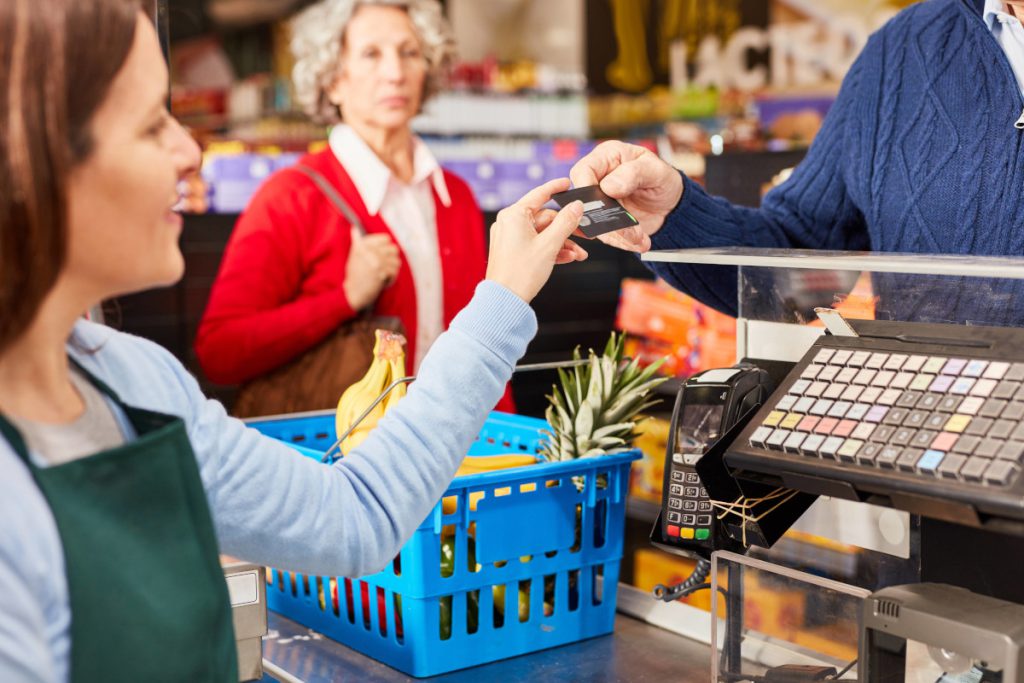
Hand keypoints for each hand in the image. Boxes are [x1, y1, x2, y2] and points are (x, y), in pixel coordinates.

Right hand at [343, 228, 400, 309]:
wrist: (352, 293)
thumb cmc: (353, 276)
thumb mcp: (353, 256)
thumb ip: (357, 243)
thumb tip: (355, 229)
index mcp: (363, 245)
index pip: (385, 238)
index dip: (387, 247)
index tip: (383, 254)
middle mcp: (370, 251)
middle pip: (394, 249)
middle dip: (391, 259)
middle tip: (385, 266)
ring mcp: (376, 261)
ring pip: (397, 261)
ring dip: (392, 269)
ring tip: (384, 274)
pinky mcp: (382, 272)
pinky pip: (395, 271)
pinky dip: (392, 278)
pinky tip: (384, 281)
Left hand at [486, 178, 586, 302]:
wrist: (505, 300)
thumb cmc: (521, 273)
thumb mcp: (549, 245)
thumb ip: (566, 222)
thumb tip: (576, 206)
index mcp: (514, 215)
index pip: (539, 194)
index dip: (556, 188)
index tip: (568, 184)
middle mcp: (509, 223)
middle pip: (545, 219)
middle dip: (567, 230)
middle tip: (585, 236)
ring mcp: (510, 238)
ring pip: (543, 234)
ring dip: (562, 243)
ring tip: (579, 255)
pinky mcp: (513, 251)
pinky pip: (536, 244)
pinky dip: (551, 250)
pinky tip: (568, 258)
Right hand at [569, 140, 683, 252]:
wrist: (671, 204)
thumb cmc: (663, 179)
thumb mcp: (656, 171)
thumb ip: (633, 173)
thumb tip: (609, 186)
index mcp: (607, 157)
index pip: (583, 171)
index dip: (586, 188)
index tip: (601, 204)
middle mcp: (599, 179)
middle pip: (584, 201)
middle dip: (605, 219)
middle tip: (628, 229)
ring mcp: (600, 202)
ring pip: (594, 223)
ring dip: (617, 235)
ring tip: (639, 238)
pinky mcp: (604, 221)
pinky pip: (605, 235)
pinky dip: (622, 242)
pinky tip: (639, 242)